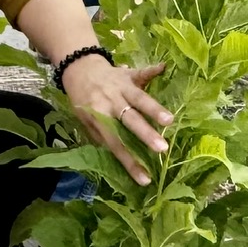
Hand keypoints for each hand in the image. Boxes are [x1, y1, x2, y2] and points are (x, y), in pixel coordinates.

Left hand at [60, 56, 171, 184]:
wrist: (78, 67)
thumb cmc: (83, 99)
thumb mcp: (85, 120)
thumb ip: (101, 136)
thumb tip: (117, 156)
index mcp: (98, 116)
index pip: (115, 143)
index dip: (130, 161)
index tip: (144, 178)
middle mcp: (110, 102)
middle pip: (130, 120)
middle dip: (146, 134)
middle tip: (162, 149)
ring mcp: (121, 87)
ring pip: (139, 99)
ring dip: (154, 109)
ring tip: (169, 121)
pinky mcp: (129, 74)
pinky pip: (142, 72)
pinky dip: (152, 70)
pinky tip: (164, 67)